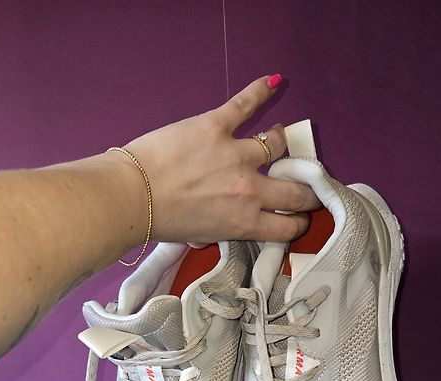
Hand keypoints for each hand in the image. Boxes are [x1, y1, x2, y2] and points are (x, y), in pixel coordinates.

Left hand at [123, 75, 320, 243]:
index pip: (289, 226)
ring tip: (276, 139)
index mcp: (244, 222)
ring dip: (280, 141)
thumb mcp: (203, 237)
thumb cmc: (161, 223)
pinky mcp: (216, 126)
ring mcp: (235, 155)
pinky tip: (274, 82)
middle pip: (295, 189)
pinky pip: (245, 104)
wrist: (132, 197)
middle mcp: (249, 190)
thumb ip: (228, 229)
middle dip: (308, 190)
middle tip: (309, 186)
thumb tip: (234, 223)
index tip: (301, 215)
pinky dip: (261, 91)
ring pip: (277, 143)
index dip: (300, 220)